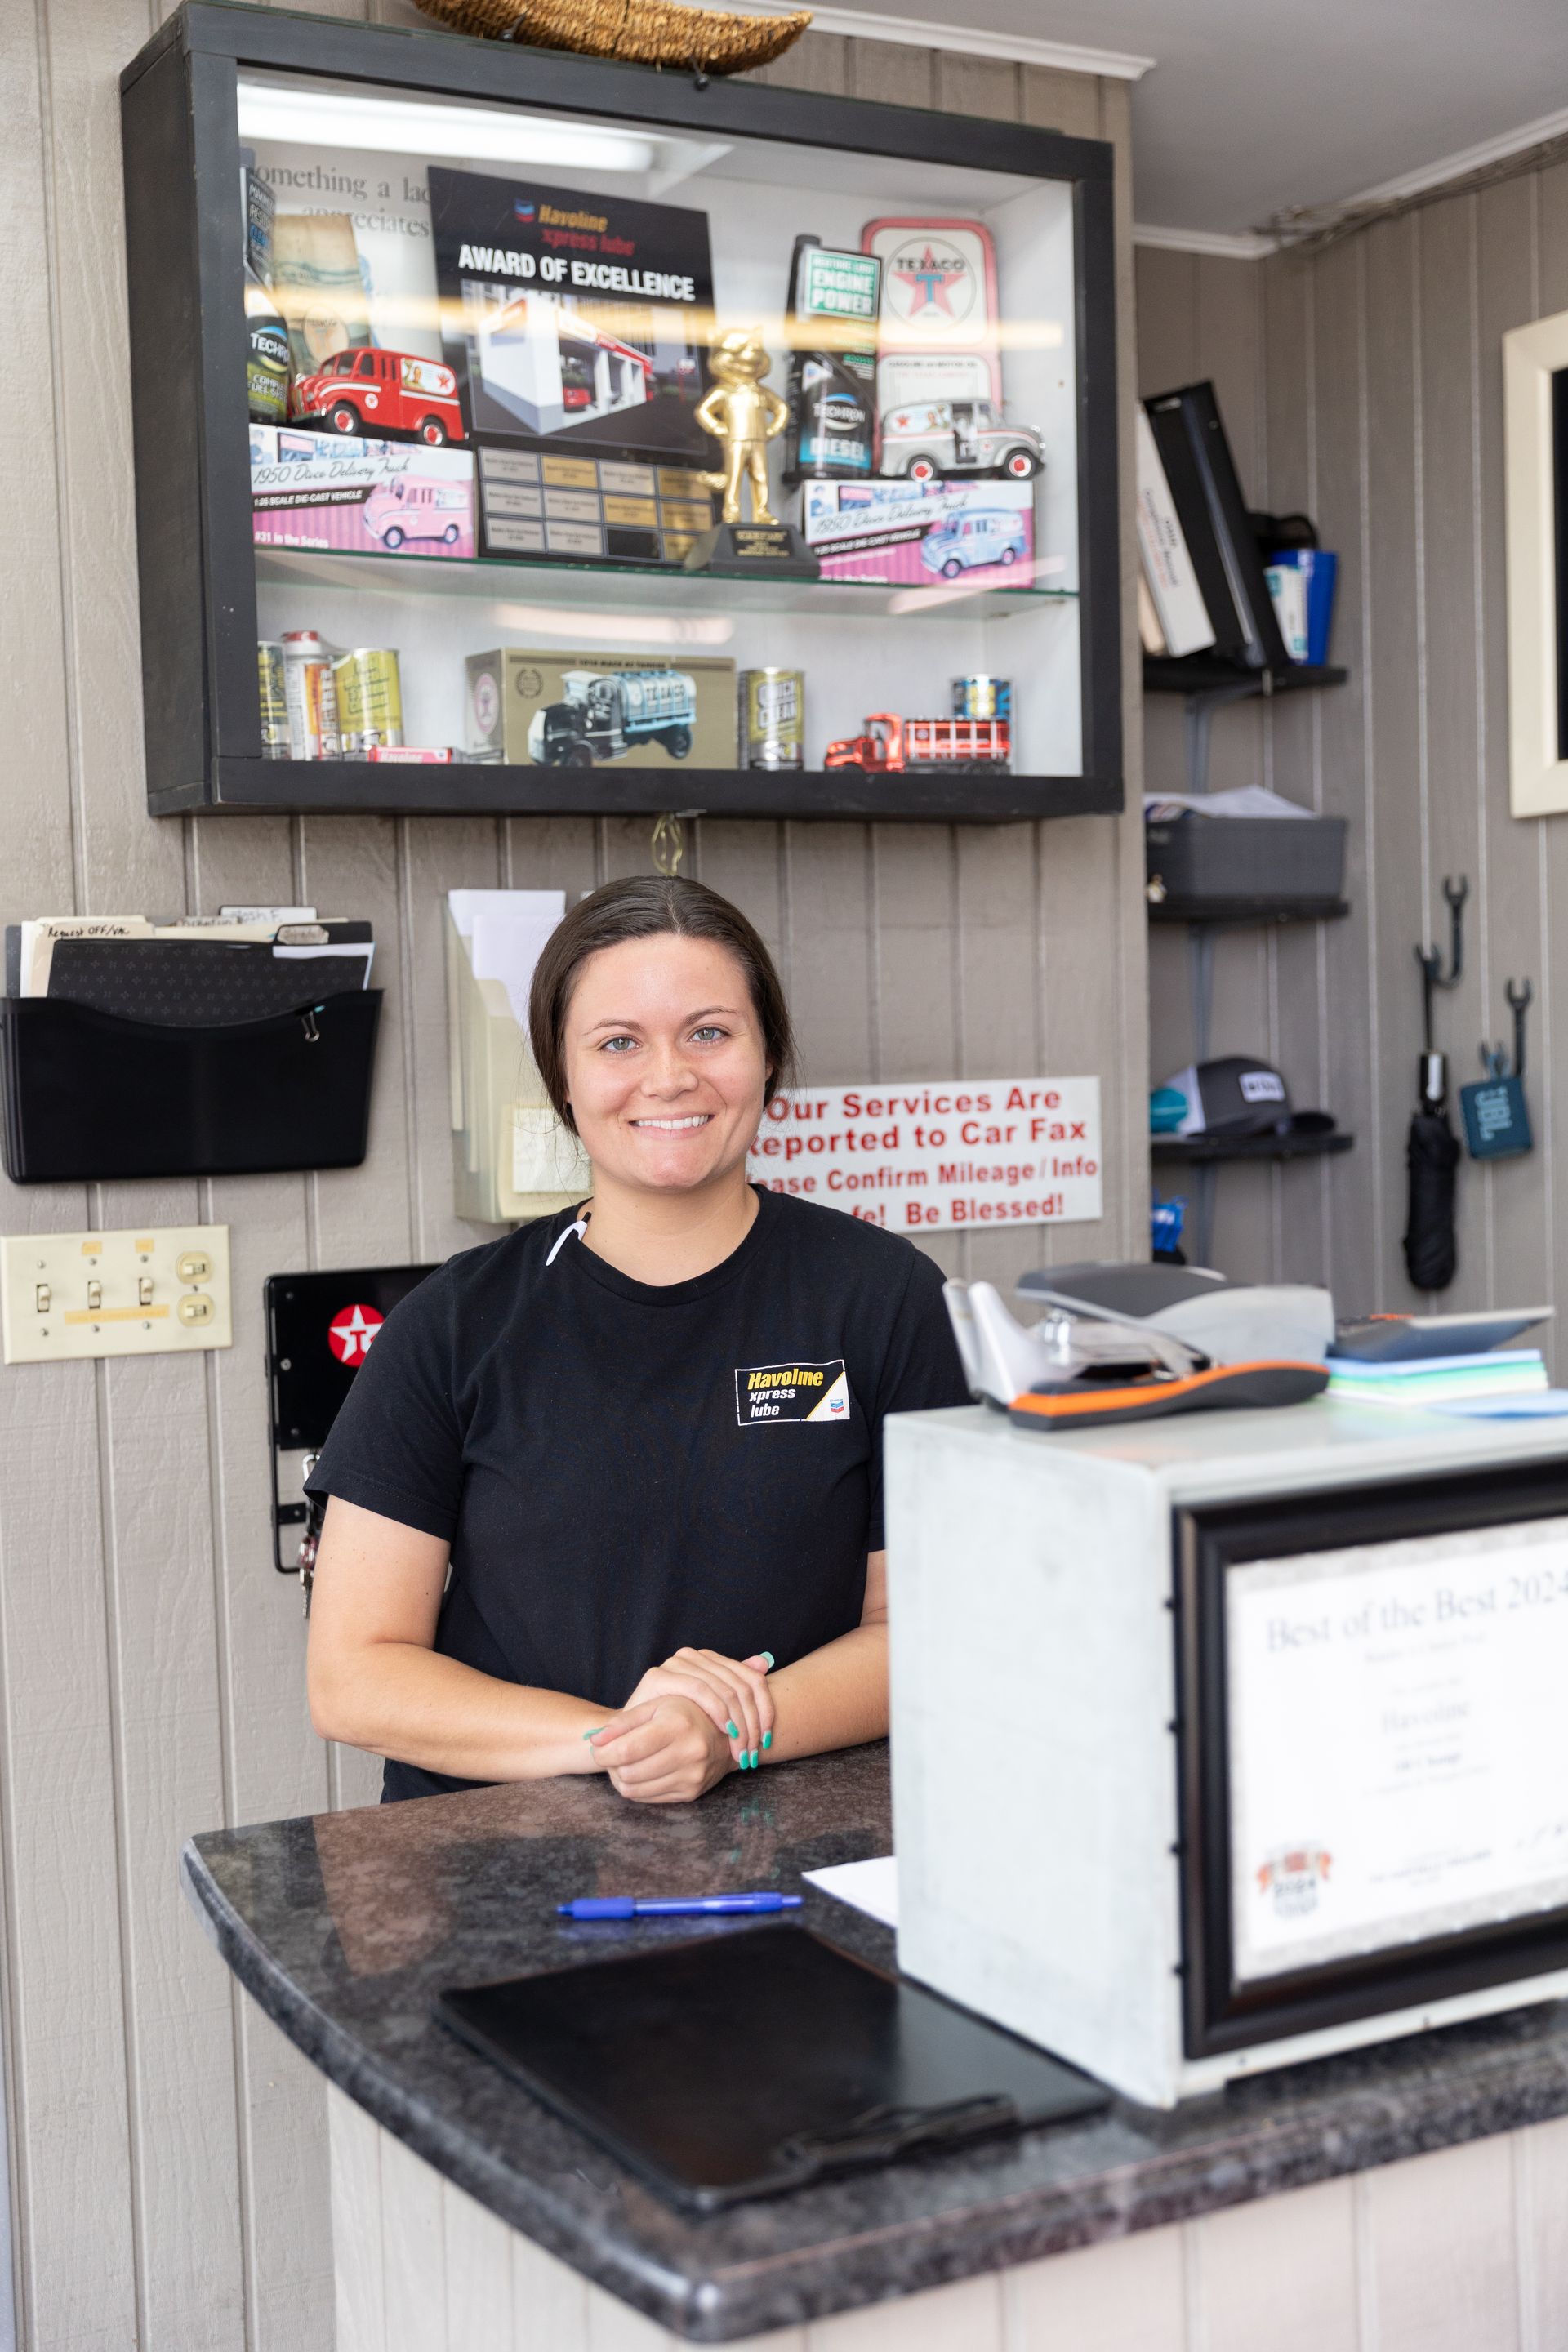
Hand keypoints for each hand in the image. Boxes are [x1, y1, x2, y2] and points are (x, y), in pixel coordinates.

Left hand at [586, 1696, 731, 1804]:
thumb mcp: (655, 1706)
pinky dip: (637, 1787)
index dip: (604, 1752)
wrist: (723, 1735)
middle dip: (611, 1766)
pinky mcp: (691, 1793)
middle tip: (610, 1755)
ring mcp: (692, 1776)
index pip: (627, 1749)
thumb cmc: (684, 1714)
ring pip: (635, 1790)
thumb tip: (594, 1739)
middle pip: (628, 1772)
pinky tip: (640, 1772)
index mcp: (678, 1725)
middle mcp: (689, 1752)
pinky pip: (648, 1798)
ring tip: (624, 1763)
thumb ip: (623, 1722)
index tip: (598, 1748)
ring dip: (621, 1778)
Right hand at [621, 1649, 774, 1769]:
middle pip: (741, 1686)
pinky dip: (718, 1712)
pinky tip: (726, 1732)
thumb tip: (765, 1663)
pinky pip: (700, 1690)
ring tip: (742, 1748)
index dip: (765, 1709)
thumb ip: (734, 1689)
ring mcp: (676, 1664)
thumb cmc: (672, 1723)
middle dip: (753, 1722)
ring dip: (739, 1722)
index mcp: (710, 1660)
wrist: (630, 1733)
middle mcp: (694, 1656)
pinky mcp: (660, 1675)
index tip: (768, 1738)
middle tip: (755, 1750)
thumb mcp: (709, 1710)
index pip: (751, 1679)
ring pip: (725, 1689)